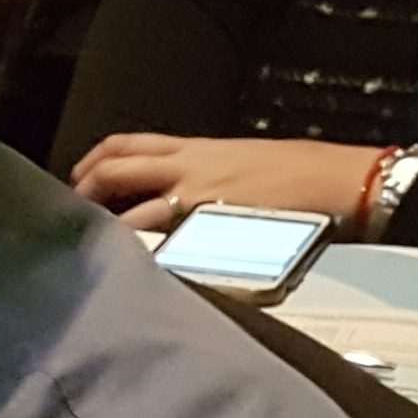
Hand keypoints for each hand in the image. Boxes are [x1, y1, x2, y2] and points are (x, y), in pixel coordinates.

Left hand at [71, 134, 379, 233]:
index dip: (96, 156)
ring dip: (107, 230)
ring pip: (132, 213)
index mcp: (200, 149)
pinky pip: (168, 247)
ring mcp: (200, 201)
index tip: (80, 174)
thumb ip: (209, 172)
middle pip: (116, 168)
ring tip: (93, 250)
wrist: (347, 181)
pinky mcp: (215, 232)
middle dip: (85, 188)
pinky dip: (146, 258)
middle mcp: (191, 169)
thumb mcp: (247, 160)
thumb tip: (185, 189)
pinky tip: (134, 274)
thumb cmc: (308, 173)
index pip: (132, 143)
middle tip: (71, 210)